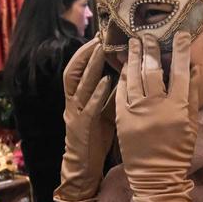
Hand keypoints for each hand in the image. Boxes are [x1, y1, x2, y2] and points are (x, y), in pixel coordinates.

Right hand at [56, 39, 115, 200]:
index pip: (78, 68)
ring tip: (101, 50)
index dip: (86, 51)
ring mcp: (75, 113)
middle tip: (99, 37)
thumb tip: (129, 73)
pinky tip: (107, 82)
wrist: (84, 166)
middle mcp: (72, 102)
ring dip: (90, 66)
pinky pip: (88, 107)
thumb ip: (112, 93)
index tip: (100, 35)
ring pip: (78, 85)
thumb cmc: (97, 136)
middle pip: (73, 71)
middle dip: (85, 53)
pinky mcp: (82, 127)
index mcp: (77, 97)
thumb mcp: (104, 110)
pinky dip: (97, 93)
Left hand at [116, 33, 197, 198]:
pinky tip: (125, 66)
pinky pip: (121, 92)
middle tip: (148, 34)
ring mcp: (136, 113)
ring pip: (134, 78)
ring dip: (134, 57)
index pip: (181, 73)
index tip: (182, 35)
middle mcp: (156, 108)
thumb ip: (192, 94)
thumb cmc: (178, 151)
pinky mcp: (122, 119)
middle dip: (151, 49)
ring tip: (134, 43)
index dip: (181, 52)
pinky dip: (123, 77)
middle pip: (153, 71)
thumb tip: (194, 67)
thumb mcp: (191, 124)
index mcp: (177, 110)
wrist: (155, 176)